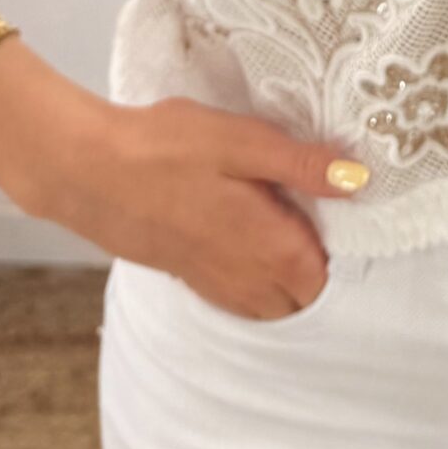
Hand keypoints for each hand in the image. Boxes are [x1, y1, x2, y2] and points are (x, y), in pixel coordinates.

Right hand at [0, 39, 368, 318]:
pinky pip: (239, 299)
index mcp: (272, 249)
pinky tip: (247, 243)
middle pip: (304, 298)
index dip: (342, 245)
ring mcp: (216, 284)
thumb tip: (359, 179)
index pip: (330, 274)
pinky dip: (254, 283)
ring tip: (285, 229)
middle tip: (315, 217)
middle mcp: (248, 280)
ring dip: (286, 280)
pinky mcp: (189, 278)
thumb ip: (303, 165)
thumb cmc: (166, 150)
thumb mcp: (244, 142)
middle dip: (318, 269)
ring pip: (272, 306)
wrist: (88, 172)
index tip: (341, 210)